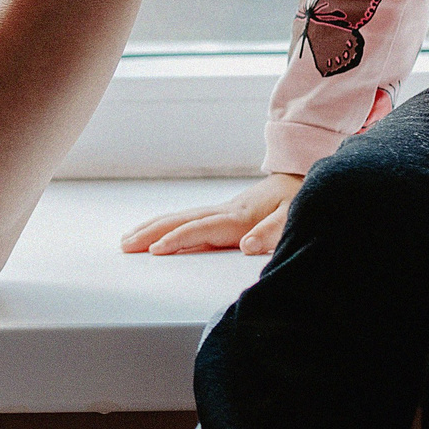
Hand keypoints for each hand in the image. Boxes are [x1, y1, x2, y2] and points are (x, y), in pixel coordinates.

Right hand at [118, 173, 302, 256]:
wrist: (302, 179)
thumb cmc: (299, 200)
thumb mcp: (296, 215)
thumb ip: (273, 231)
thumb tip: (247, 246)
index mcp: (240, 217)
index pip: (202, 228)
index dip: (178, 239)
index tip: (155, 249)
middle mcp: (225, 212)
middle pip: (181, 221)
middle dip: (151, 232)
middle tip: (125, 245)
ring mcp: (221, 211)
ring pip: (180, 218)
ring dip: (152, 227)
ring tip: (127, 240)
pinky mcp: (223, 214)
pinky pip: (188, 220)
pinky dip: (166, 225)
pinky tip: (154, 232)